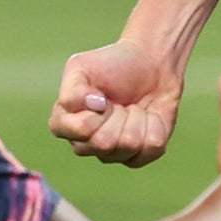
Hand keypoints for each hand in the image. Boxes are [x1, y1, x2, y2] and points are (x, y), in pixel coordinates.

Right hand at [51, 31, 187, 163]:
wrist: (151, 64)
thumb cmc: (112, 65)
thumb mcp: (81, 66)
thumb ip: (73, 89)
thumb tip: (92, 105)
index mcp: (65, 124)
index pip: (78, 131)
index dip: (94, 113)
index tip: (100, 96)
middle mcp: (86, 144)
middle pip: (103, 143)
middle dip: (117, 114)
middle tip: (118, 102)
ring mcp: (113, 153)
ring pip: (129, 145)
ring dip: (137, 117)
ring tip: (133, 107)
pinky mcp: (140, 156)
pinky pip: (151, 149)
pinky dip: (155, 125)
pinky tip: (150, 115)